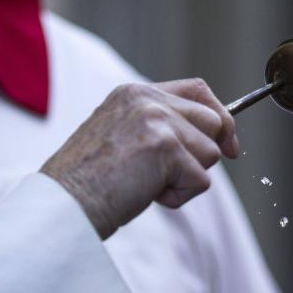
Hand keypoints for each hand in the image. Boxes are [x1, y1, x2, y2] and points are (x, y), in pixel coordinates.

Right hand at [41, 78, 239, 238]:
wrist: (63, 203)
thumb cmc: (89, 181)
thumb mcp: (123, 137)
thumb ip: (160, 127)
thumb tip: (215, 143)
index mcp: (135, 93)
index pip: (198, 89)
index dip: (220, 116)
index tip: (229, 144)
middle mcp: (147, 99)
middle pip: (213, 122)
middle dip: (202, 155)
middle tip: (169, 176)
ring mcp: (158, 120)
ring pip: (210, 154)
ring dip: (185, 179)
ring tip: (146, 184)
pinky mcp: (166, 147)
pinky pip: (201, 180)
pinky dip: (178, 197)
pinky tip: (146, 195)